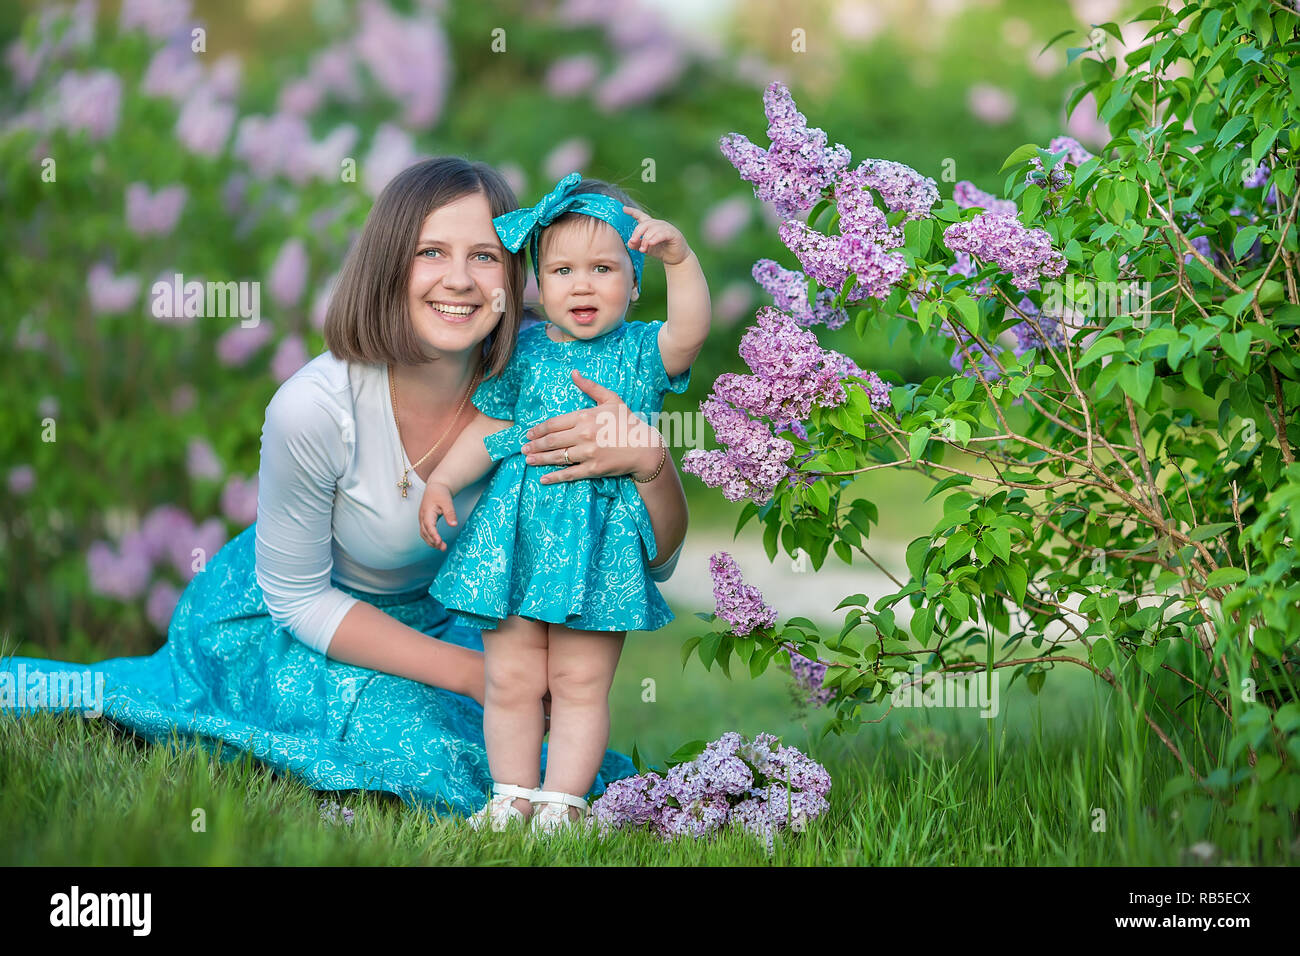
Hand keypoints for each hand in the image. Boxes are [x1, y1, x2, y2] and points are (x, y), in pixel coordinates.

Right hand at [418, 480, 456, 550]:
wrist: (436, 487)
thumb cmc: (440, 493)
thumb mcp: (447, 502)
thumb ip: (450, 513)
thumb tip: (453, 525)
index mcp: (427, 512)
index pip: (429, 527)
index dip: (433, 535)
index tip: (439, 542)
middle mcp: (422, 517)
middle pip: (425, 533)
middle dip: (433, 542)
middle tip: (443, 548)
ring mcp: (422, 519)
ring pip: (424, 534)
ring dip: (431, 542)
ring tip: (442, 548)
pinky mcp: (424, 520)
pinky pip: (425, 532)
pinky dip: (430, 538)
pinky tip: (437, 542)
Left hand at [519, 370, 665, 483]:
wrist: (645, 447)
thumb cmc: (628, 422)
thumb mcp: (611, 399)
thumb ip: (590, 387)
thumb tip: (573, 373)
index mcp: (585, 417)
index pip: (555, 423)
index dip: (540, 429)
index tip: (530, 433)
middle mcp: (584, 435)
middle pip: (552, 441)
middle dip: (535, 445)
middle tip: (524, 448)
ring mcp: (588, 453)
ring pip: (558, 457)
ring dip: (540, 459)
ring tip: (528, 460)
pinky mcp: (593, 469)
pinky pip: (569, 473)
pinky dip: (555, 476)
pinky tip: (543, 478)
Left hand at [624, 206, 691, 265]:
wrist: (676, 258)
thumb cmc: (661, 250)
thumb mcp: (646, 248)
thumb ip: (637, 245)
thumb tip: (630, 242)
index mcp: (651, 226)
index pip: (641, 216)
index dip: (633, 212)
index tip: (624, 209)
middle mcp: (658, 224)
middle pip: (645, 224)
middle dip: (637, 233)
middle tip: (633, 241)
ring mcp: (666, 228)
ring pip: (653, 229)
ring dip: (645, 239)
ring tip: (643, 249)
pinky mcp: (673, 234)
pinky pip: (662, 234)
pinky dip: (655, 238)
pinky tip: (651, 243)